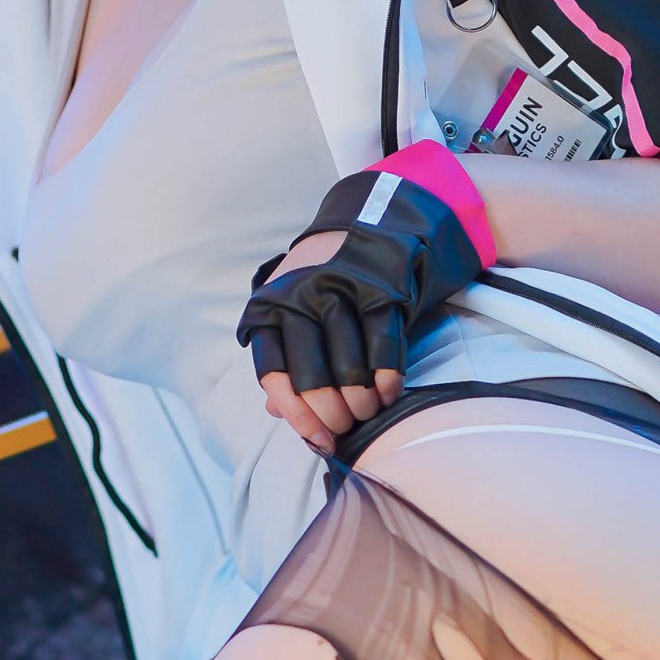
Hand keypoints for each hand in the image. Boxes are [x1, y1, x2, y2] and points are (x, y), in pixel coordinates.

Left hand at [239, 156, 489, 450]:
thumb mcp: (294, 312)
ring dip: (361, 404)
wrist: (373, 220)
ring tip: (368, 414)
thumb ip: (285, 359)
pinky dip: (387, 380)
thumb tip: (278, 412)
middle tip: (346, 429)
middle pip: (312, 377)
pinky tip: (388, 395)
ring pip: (349, 368)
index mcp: (271, 308)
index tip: (317, 439)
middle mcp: (300, 299)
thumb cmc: (326, 284)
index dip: (296, 415)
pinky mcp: (379, 289)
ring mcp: (340, 292)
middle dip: (331, 416)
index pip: (274, 374)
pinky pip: (383, 347)